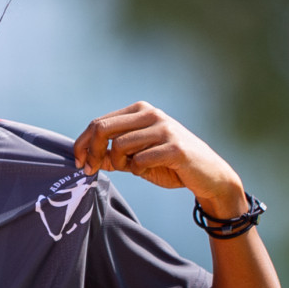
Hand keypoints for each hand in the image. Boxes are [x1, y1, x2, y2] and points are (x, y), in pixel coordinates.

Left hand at [72, 102, 247, 218]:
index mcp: (140, 111)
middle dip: (92, 152)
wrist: (208, 176)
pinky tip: (147, 171)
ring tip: (131, 169)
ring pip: (119, 145)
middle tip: (91, 170)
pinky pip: (139, 160)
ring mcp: (164, 128)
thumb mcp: (137, 157)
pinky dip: (137, 170)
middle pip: (102, 128)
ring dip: (117, 163)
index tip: (79, 163)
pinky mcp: (175, 147)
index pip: (98, 123)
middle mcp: (151, 114)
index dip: (82, 144)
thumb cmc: (170, 165)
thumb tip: (87, 158)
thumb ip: (114, 154)